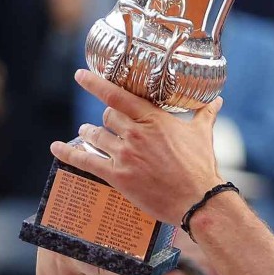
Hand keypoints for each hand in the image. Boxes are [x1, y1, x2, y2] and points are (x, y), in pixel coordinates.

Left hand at [50, 70, 223, 224]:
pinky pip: (86, 160)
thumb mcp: (203, 134)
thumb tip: (217, 101)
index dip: (95, 84)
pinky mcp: (118, 176)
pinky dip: (68, 154)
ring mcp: (124, 155)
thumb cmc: (202, 166)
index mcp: (153, 119)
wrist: (198, 199)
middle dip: (105, 119)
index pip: (117, 96)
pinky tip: (56, 148)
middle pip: (107, 116)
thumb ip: (205, 114)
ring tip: (86, 133)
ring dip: (88, 133)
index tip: (80, 75)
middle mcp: (135, 134)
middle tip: (105, 122)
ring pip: (95, 136)